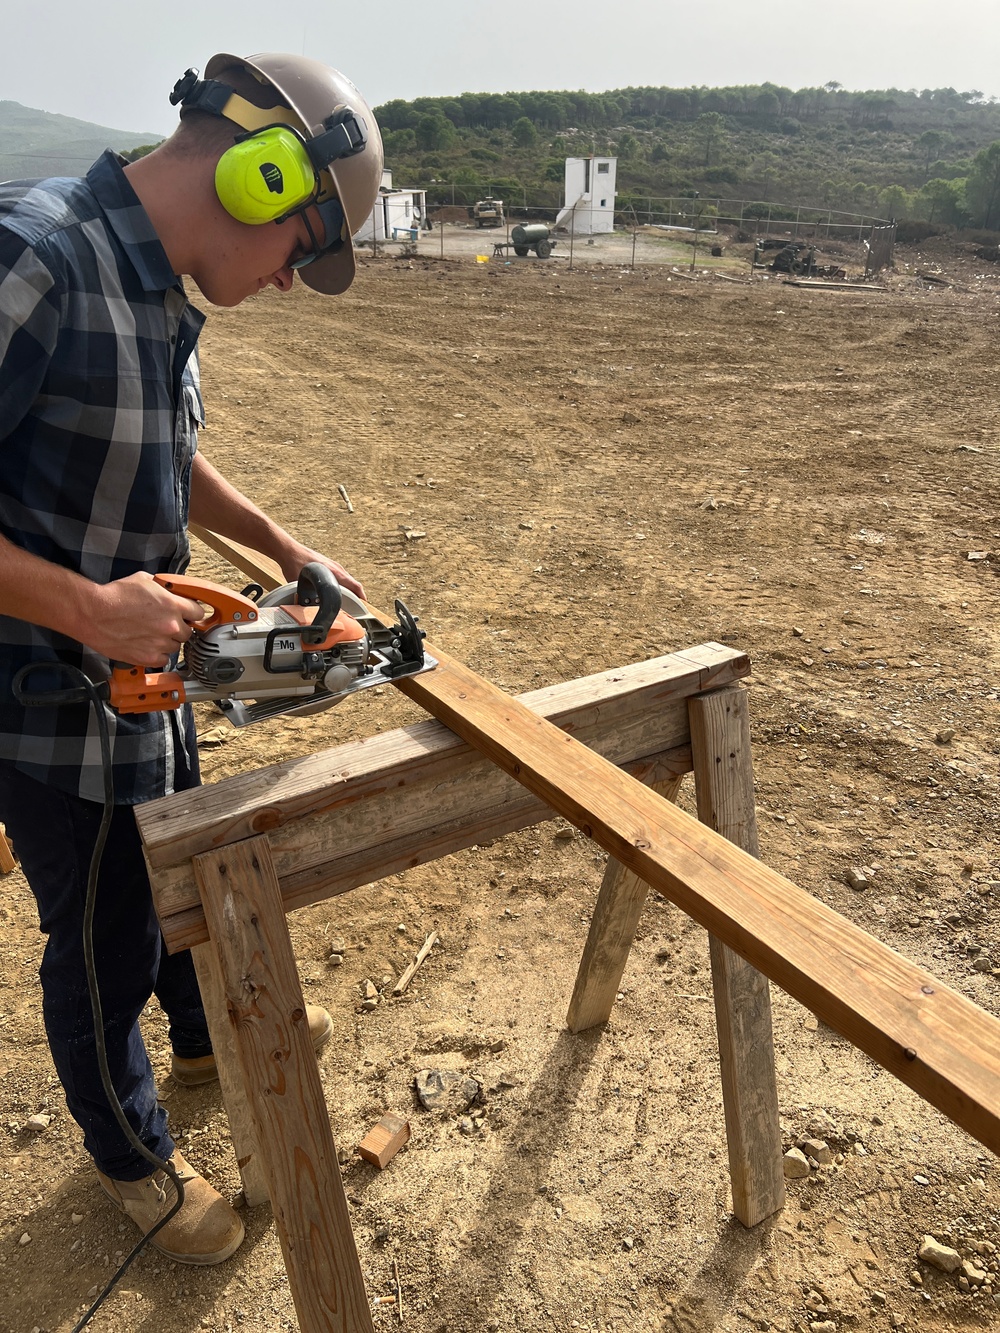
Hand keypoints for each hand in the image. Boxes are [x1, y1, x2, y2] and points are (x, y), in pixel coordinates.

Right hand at [83, 572, 207, 666]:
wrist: (93, 614)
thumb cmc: (114, 596)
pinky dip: (157, 654)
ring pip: (175, 647)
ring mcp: (160, 643)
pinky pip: (162, 660)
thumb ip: (163, 588)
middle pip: (188, 632)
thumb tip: (171, 591)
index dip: (193, 613)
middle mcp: (170, 626)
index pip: (199, 612)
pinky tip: (147, 646)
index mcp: (173, 605)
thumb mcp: (144, 580)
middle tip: (165, 624)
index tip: (189, 615)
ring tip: (151, 634)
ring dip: (167, 641)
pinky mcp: (148, 657)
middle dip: (179, 628)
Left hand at [276, 543, 366, 601]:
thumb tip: (309, 611)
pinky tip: (335, 589)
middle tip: (356, 607)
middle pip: (353, 584)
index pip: (355, 586)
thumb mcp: (302, 585)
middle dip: (356, 596)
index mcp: (335, 573)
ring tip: (347, 600)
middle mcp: (337, 568)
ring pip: (346, 579)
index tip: (363, 606)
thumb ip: (307, 597)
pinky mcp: (328, 564)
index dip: (361, 597)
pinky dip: (342, 584)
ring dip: (349, 589)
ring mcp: (333, 565)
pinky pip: (340, 576)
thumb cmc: (295, 564)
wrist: (289, 551)